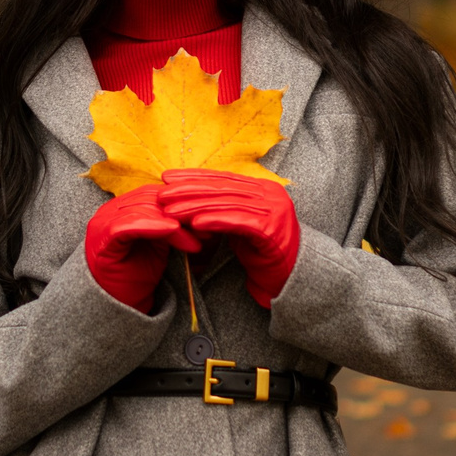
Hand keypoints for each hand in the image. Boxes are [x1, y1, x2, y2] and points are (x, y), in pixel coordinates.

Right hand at [83, 184, 202, 311]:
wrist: (119, 309)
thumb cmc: (140, 278)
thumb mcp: (162, 245)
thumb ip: (174, 226)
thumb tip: (205, 211)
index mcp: (123, 207)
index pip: (156, 193)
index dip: (183, 202)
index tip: (209, 216)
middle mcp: (110, 210)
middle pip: (150, 198)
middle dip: (181, 212)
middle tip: (207, 227)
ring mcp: (102, 223)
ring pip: (142, 209)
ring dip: (174, 223)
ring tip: (196, 238)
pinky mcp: (101, 240)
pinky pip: (128, 225)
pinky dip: (153, 225)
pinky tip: (173, 231)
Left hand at [157, 169, 301, 307]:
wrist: (293, 278)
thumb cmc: (264, 253)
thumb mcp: (242, 226)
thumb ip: (224, 210)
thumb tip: (190, 199)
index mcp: (262, 189)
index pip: (223, 179)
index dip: (194, 177)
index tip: (168, 177)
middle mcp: (270, 194)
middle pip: (222, 189)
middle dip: (189, 190)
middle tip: (162, 193)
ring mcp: (274, 210)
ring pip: (226, 204)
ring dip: (195, 206)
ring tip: (171, 210)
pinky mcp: (272, 229)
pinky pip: (238, 222)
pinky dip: (215, 221)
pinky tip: (195, 224)